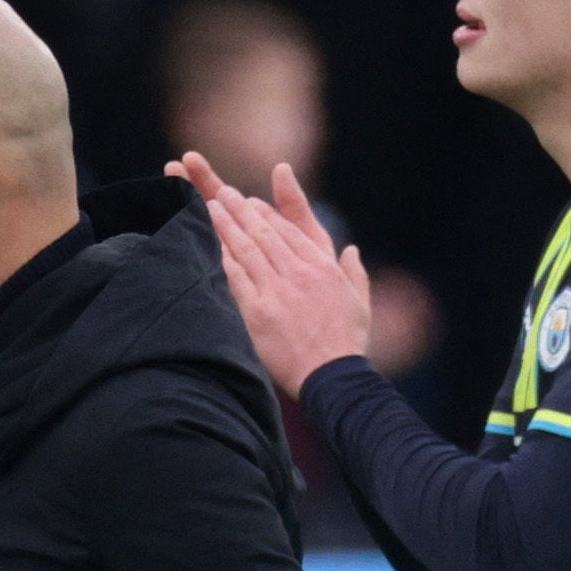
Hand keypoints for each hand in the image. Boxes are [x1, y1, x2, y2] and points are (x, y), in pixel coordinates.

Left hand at [176, 158, 369, 397]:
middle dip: (241, 210)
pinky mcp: (258, 313)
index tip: (251, 202)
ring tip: (210, 207)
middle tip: (223, 194)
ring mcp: (277, 291)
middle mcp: (299, 273)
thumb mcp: (360, 301)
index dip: (267, 213)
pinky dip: (224, 259)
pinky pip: (237, 278)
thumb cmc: (347, 342)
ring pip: (247, 249)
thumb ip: (354, 271)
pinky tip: (211, 245)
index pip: (289, 231)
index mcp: (322, 267)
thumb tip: (352, 250)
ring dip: (227, 226)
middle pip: (264, 233)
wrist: (332, 376)